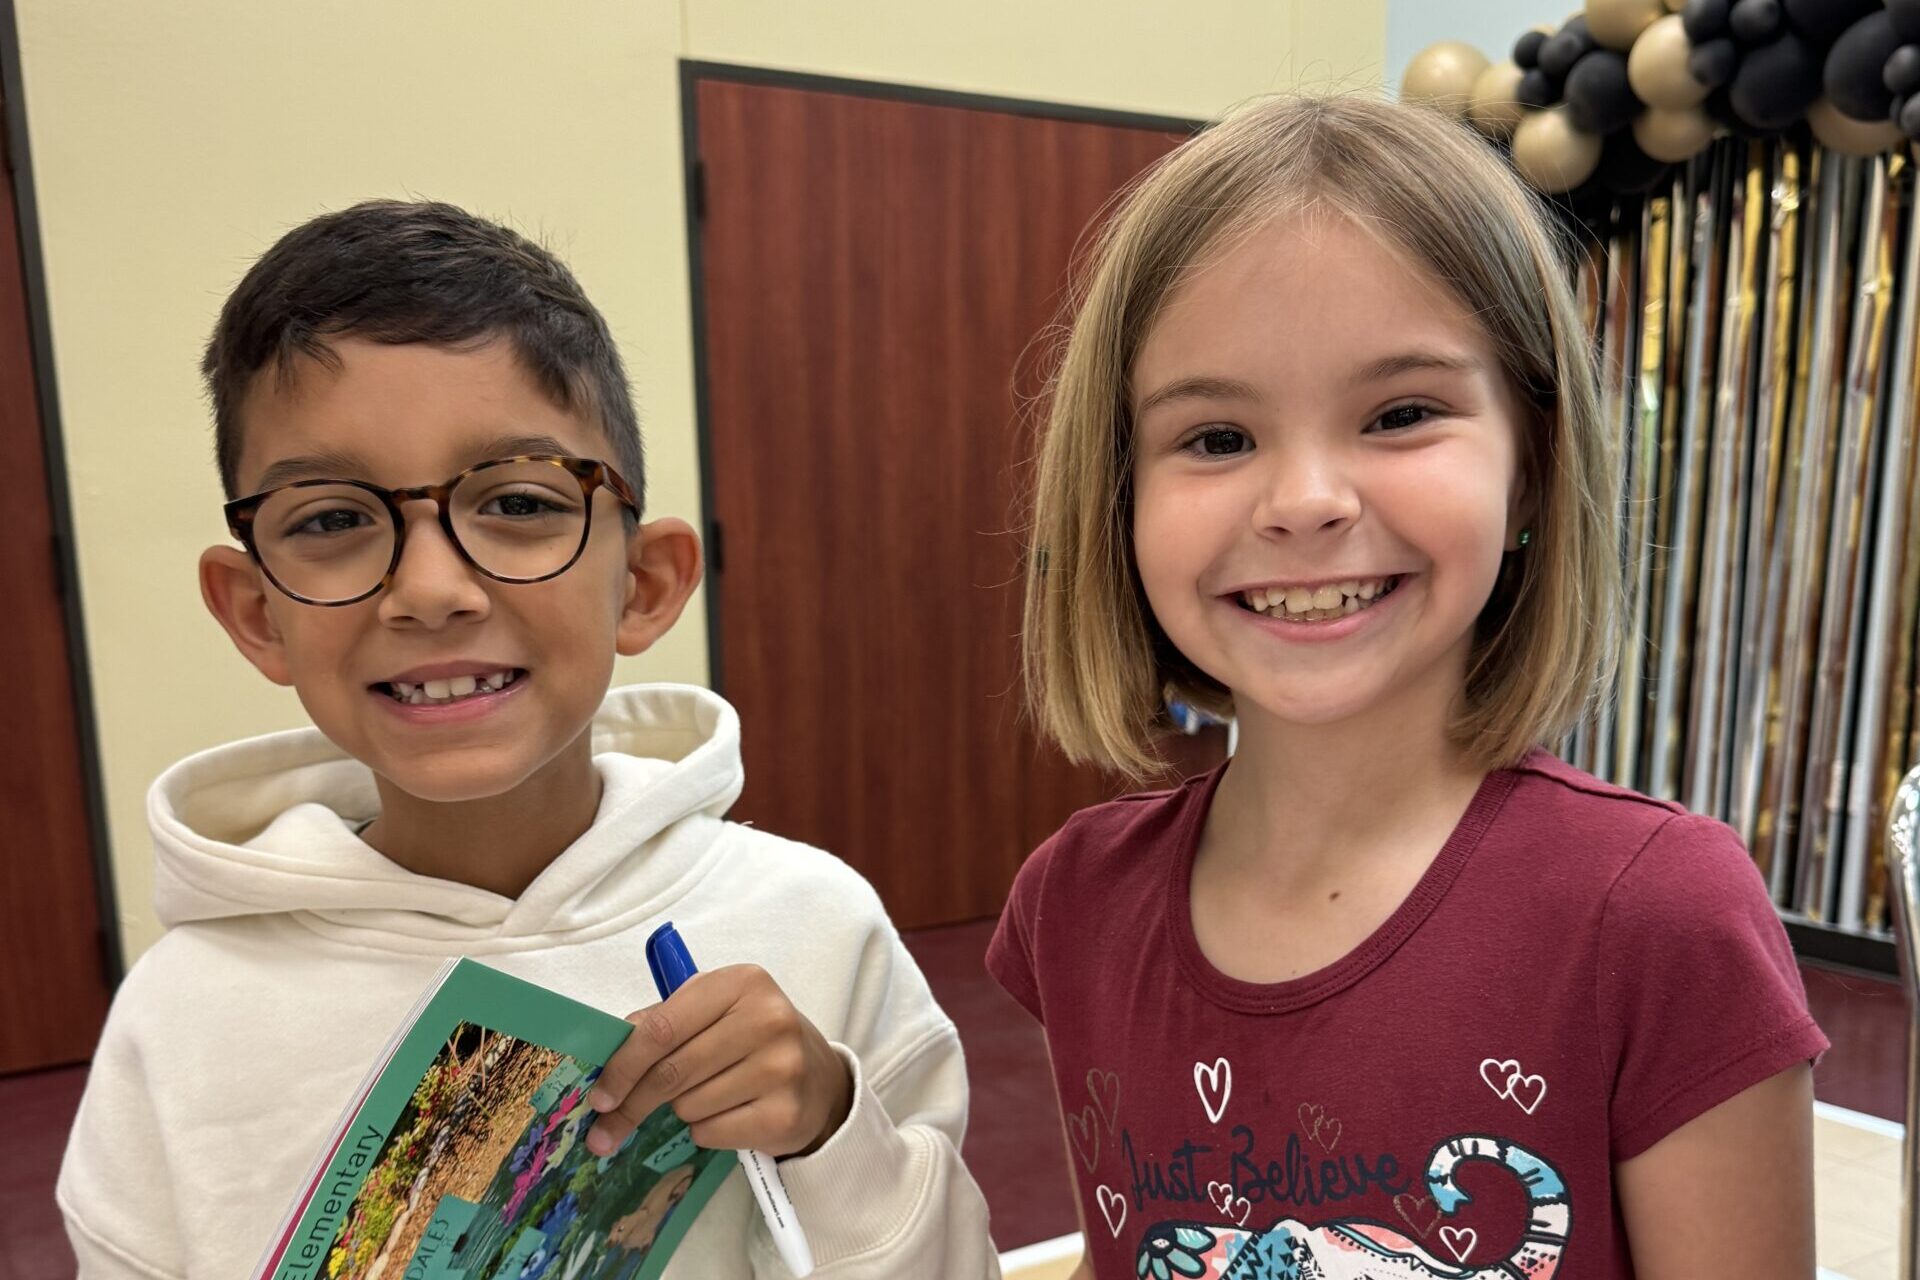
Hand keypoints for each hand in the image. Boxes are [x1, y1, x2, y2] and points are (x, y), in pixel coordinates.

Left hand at [584, 965, 853, 1159]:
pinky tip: (729, 1114)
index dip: (624, 1064)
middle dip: (632, 1103)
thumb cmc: (754, 1039)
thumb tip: (608, 1056)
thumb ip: (665, 1022)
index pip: (663, 1027)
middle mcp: (767, 1019)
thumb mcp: (716, 1011)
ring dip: (683, 1110)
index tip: (600, 1095)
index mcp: (742, 983)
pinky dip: (706, 1130)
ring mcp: (781, 1068)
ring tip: (709, 1096)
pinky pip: (711, 1132)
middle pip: (672, 1072)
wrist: (820, 1079)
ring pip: (689, 1105)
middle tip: (606, 1128)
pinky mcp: (785, 1113)